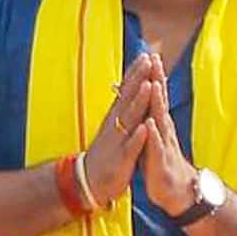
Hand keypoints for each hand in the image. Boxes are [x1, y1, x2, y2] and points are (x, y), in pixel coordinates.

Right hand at [84, 54, 152, 205]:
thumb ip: (123, 108)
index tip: (146, 53)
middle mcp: (116, 124)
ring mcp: (118, 141)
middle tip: (148, 59)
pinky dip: (138, 137)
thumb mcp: (114, 126)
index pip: (126, 89)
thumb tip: (130, 87)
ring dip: (139, 101)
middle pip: (128, 97)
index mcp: (116, 116)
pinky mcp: (121, 160)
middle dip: (139, 78)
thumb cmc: (106, 152)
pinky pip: (130, 147)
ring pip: (130, 118)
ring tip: (148, 85)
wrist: (87, 182)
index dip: (136, 72)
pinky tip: (145, 128)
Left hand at [140, 53, 197, 216]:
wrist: (176, 192)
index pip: (155, 95)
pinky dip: (154, 133)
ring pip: (160, 119)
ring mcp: (163, 144)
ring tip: (154, 84)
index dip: (152, 75)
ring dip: (157, 102)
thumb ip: (151, 116)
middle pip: (160, 100)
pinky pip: (156, 145)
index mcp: (158, 123)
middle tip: (155, 58)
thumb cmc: (161, 162)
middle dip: (157, 79)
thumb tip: (148, 98)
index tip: (149, 54)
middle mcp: (163, 129)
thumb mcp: (154, 136)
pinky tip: (151, 122)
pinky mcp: (160, 161)